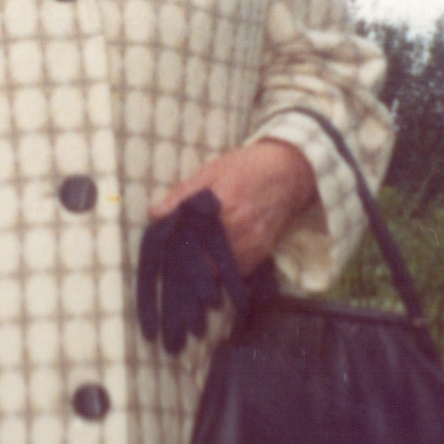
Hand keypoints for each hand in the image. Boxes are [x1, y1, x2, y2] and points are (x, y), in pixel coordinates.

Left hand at [152, 137, 318, 277]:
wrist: (289, 173)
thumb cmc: (246, 168)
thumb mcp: (210, 172)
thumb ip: (182, 195)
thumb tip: (155, 214)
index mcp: (222, 206)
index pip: (191, 242)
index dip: (175, 255)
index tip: (163, 259)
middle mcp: (239, 228)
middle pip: (205, 263)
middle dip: (187, 270)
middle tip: (174, 270)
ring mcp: (253, 243)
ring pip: (221, 273)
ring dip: (205, 274)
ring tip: (191, 274)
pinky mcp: (262, 252)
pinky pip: (238, 272)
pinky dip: (224, 272)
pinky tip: (214, 266)